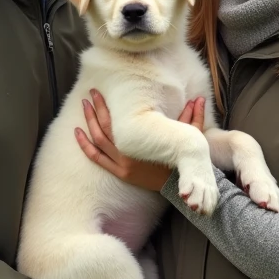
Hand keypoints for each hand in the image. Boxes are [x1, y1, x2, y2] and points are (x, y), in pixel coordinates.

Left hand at [75, 90, 205, 191]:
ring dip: (89, 123)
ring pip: (98, 141)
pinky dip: (85, 145)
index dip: (105, 106)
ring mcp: (121, 164)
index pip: (116, 120)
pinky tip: (78, 133)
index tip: (100, 92)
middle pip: (104, 128)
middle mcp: (127, 154)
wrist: (180, 186)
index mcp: (140, 144)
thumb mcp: (189, 138)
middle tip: (90, 94)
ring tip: (84, 106)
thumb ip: (193, 118)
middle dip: (95, 109)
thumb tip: (200, 99)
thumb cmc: (183, 161)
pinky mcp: (120, 173)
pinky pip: (96, 158)